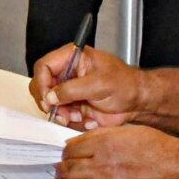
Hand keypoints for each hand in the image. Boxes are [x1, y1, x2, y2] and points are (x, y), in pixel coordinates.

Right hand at [31, 45, 146, 130]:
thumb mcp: (99, 84)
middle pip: (41, 86)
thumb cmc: (125, 85)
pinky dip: (70, 121)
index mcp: (72, 57)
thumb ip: (71, 89)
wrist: (137, 102)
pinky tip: (85, 119)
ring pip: (49, 104)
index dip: (41, 83)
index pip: (44, 66)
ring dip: (61, 114)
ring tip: (77, 116)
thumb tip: (51, 96)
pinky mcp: (72, 105)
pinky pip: (61, 115)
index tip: (47, 98)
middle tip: (58, 111)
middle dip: (49, 102)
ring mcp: (69, 90)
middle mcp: (67, 73)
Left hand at [52, 125, 178, 178]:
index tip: (67, 154)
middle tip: (60, 169)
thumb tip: (84, 142)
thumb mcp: (132, 132)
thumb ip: (105, 136)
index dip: (66, 151)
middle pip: (65, 168)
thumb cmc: (164, 152)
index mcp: (105, 143)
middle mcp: (101, 165)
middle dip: (61, 168)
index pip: (70, 148)